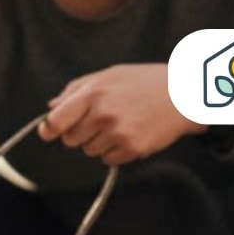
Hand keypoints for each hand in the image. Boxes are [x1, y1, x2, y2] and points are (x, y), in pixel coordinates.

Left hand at [38, 63, 205, 165]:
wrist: (185, 93)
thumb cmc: (146, 81)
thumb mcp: (109, 74)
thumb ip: (76, 90)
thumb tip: (52, 107)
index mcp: (93, 93)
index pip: (56, 122)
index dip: (49, 129)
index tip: (49, 131)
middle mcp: (104, 114)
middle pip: (71, 140)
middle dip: (80, 133)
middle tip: (99, 121)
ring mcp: (119, 133)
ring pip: (89, 151)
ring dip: (99, 142)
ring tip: (120, 124)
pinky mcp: (133, 148)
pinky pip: (108, 160)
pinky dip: (115, 151)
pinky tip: (130, 134)